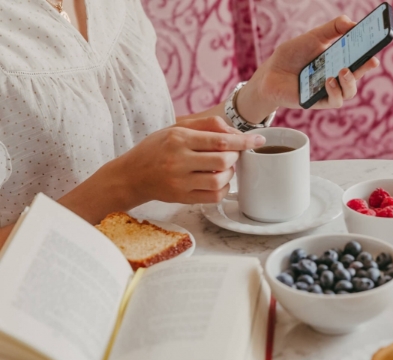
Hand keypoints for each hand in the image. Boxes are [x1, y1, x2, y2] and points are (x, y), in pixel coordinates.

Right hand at [116, 116, 264, 203]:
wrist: (130, 176)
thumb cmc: (156, 148)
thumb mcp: (176, 128)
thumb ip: (206, 125)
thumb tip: (235, 132)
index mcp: (179, 139)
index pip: (220, 140)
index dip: (243, 141)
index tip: (258, 140)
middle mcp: (179, 160)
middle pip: (223, 159)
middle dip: (235, 156)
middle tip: (232, 153)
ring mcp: (180, 182)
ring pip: (220, 179)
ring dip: (229, 173)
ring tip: (223, 167)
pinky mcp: (182, 198)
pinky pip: (213, 195)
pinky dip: (223, 188)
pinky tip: (218, 181)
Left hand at [237, 15, 379, 119]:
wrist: (270, 73)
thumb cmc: (292, 55)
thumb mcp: (313, 37)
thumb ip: (333, 29)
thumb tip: (351, 22)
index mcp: (339, 59)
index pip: (359, 56)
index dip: (370, 51)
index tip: (379, 44)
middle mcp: (337, 76)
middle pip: (358, 74)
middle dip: (366, 67)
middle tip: (371, 60)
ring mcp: (329, 90)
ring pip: (350, 91)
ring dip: (350, 82)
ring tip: (343, 70)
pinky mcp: (319, 102)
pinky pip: (334, 101)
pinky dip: (335, 91)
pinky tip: (329, 81)